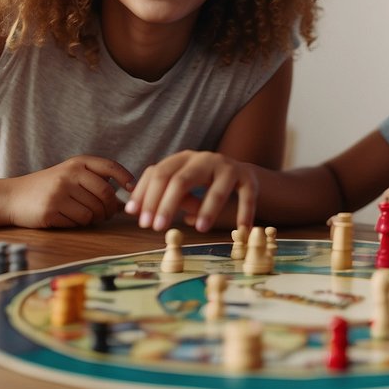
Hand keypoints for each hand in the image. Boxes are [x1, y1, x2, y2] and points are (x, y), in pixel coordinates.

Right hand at [2, 156, 131, 228]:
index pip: (109, 167)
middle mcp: (69, 174)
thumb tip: (127, 199)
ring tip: (87, 216)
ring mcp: (59, 192)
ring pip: (93, 210)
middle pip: (105, 193)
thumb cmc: (48, 187)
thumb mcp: (70, 175)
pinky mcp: (51, 210)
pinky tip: (70, 218)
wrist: (12, 196)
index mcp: (77, 163)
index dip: (125, 178)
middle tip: (108, 214)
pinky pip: (78, 221)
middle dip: (111, 207)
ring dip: (95, 218)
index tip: (132, 189)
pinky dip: (79, 223)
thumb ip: (95, 181)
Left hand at [126, 150, 257, 232]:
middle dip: (167, 204)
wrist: (242, 173)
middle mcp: (205, 159)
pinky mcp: (248, 178)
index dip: (148, 196)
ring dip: (208, 209)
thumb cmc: (205, 183)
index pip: (160, 173)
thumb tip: (140, 212)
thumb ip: (164, 196)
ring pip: (217, 188)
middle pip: (182, 179)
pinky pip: (246, 197)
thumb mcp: (183, 186)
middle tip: (157, 228)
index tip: (141, 219)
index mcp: (183, 158)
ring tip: (199, 229)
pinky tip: (241, 230)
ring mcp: (228, 167)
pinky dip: (244, 213)